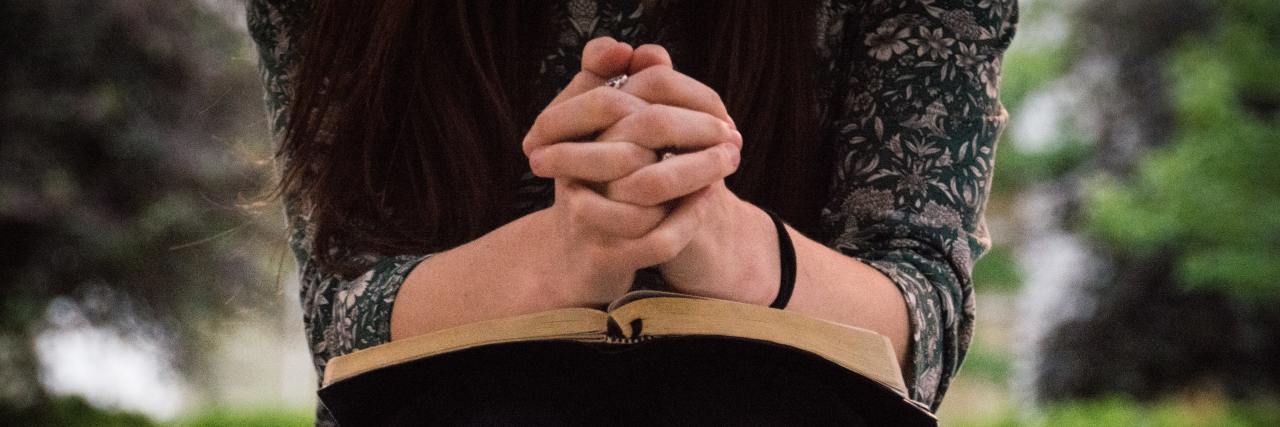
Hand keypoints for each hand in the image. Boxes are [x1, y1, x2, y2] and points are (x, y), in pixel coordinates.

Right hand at [519, 38, 716, 306]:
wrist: (578, 260)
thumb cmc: (603, 185)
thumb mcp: (607, 134)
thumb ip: (630, 89)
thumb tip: (652, 52)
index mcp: (570, 130)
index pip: (620, 92)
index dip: (681, 95)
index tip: (718, 109)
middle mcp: (570, 168)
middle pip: (643, 129)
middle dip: (697, 129)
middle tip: (733, 136)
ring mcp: (584, 213)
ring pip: (649, 185)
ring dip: (699, 173)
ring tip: (728, 165)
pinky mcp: (602, 255)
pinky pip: (655, 237)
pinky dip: (689, 219)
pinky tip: (709, 200)